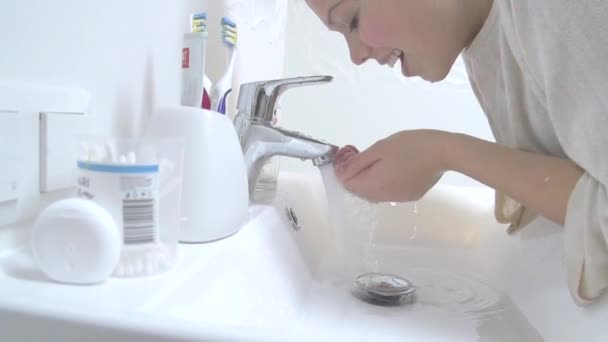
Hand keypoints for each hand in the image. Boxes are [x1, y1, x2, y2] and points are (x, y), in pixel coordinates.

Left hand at [333, 130, 448, 201]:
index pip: (348, 184)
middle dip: (356, 175)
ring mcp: (398, 199)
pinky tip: (393, 167)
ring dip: (370, 178)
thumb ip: (359, 162)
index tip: (350, 155)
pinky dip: (384, 181)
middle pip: (360, 190)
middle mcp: (384, 197)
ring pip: (374, 192)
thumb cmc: (411, 145)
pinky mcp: (410, 196)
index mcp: (375, 185)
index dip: (344, 170)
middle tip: (362, 154)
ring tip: (379, 159)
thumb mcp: (380, 148)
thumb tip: (341, 173)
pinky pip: (388, 191)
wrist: (443, 152)